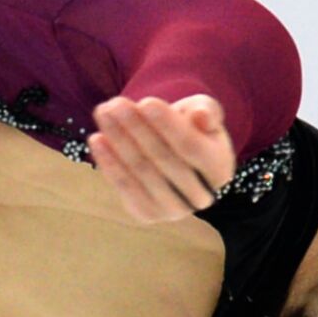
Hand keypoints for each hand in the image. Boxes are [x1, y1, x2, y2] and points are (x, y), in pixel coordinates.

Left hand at [86, 94, 236, 223]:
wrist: (176, 155)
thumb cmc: (191, 127)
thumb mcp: (203, 111)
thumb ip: (206, 111)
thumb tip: (200, 117)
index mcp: (220, 170)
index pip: (193, 149)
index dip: (168, 126)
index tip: (146, 102)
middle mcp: (202, 197)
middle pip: (165, 161)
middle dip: (137, 129)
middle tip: (115, 103)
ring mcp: (175, 210)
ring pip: (143, 174)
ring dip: (119, 142)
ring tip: (103, 113)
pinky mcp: (149, 215)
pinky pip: (126, 189)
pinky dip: (109, 164)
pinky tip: (97, 140)